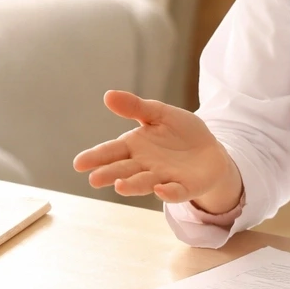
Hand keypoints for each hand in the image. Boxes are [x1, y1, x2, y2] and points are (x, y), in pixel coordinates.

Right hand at [74, 90, 242, 213]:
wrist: (211, 150)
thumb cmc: (180, 132)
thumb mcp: (159, 113)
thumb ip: (135, 107)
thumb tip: (107, 95)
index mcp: (135, 146)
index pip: (112, 151)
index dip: (96, 157)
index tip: (78, 163)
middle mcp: (145, 165)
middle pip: (124, 170)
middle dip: (110, 174)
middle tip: (94, 179)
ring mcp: (164, 178)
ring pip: (146, 183)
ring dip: (133, 186)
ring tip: (120, 186)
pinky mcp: (185, 187)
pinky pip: (176, 191)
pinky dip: (168, 193)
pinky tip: (160, 190)